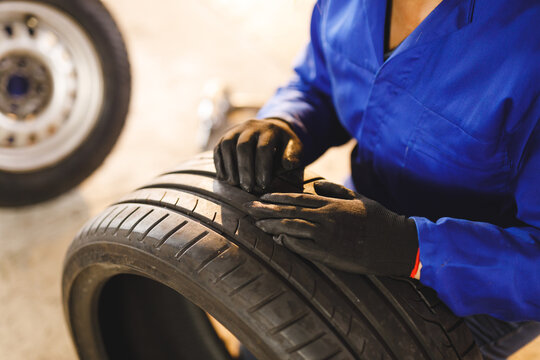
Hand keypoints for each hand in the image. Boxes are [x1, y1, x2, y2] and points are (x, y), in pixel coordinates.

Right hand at [214, 119, 302, 191]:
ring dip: (229, 166)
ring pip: (227, 145)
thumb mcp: (294, 147)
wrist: (270, 129)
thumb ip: (293, 156)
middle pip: (243, 146)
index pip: (263, 148)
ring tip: (234, 184)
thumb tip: (287, 164)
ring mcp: (236, 129)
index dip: (262, 167)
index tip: (264, 185)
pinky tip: (225, 178)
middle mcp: (251, 126)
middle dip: (245, 169)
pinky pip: (218, 148)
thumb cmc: (283, 145)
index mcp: (270, 129)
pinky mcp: (225, 136)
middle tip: (248, 188)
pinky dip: (220, 164)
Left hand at [244, 180, 418, 276]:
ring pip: (291, 227)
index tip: (262, 197)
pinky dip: (288, 242)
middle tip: (248, 209)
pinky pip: (302, 247)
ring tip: (256, 224)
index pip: (297, 198)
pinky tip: (276, 240)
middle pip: (289, 212)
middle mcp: (326, 217)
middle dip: (266, 210)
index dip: (277, 197)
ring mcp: (327, 235)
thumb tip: (316, 184)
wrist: (396, 242)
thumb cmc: (378, 219)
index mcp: (331, 204)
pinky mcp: (330, 253)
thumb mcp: (358, 198)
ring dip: (272, 225)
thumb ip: (335, 190)